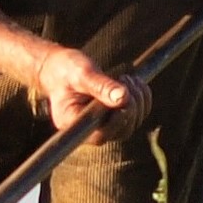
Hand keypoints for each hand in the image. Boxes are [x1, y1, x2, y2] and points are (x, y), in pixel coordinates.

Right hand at [34, 47, 151, 145]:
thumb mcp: (81, 73)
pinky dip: (142, 98)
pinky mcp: (113, 118)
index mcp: (71, 121)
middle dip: (131, 105)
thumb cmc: (65, 69)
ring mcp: (102, 126)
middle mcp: (87, 129)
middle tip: (125, 79)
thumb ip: (100, 85)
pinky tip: (133, 82)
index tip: (124, 100)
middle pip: (120, 131)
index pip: (99, 135)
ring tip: (127, 78)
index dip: (117, 122)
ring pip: (131, 124)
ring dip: (138, 100)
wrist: (60, 68)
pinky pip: (136, 116)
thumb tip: (123, 98)